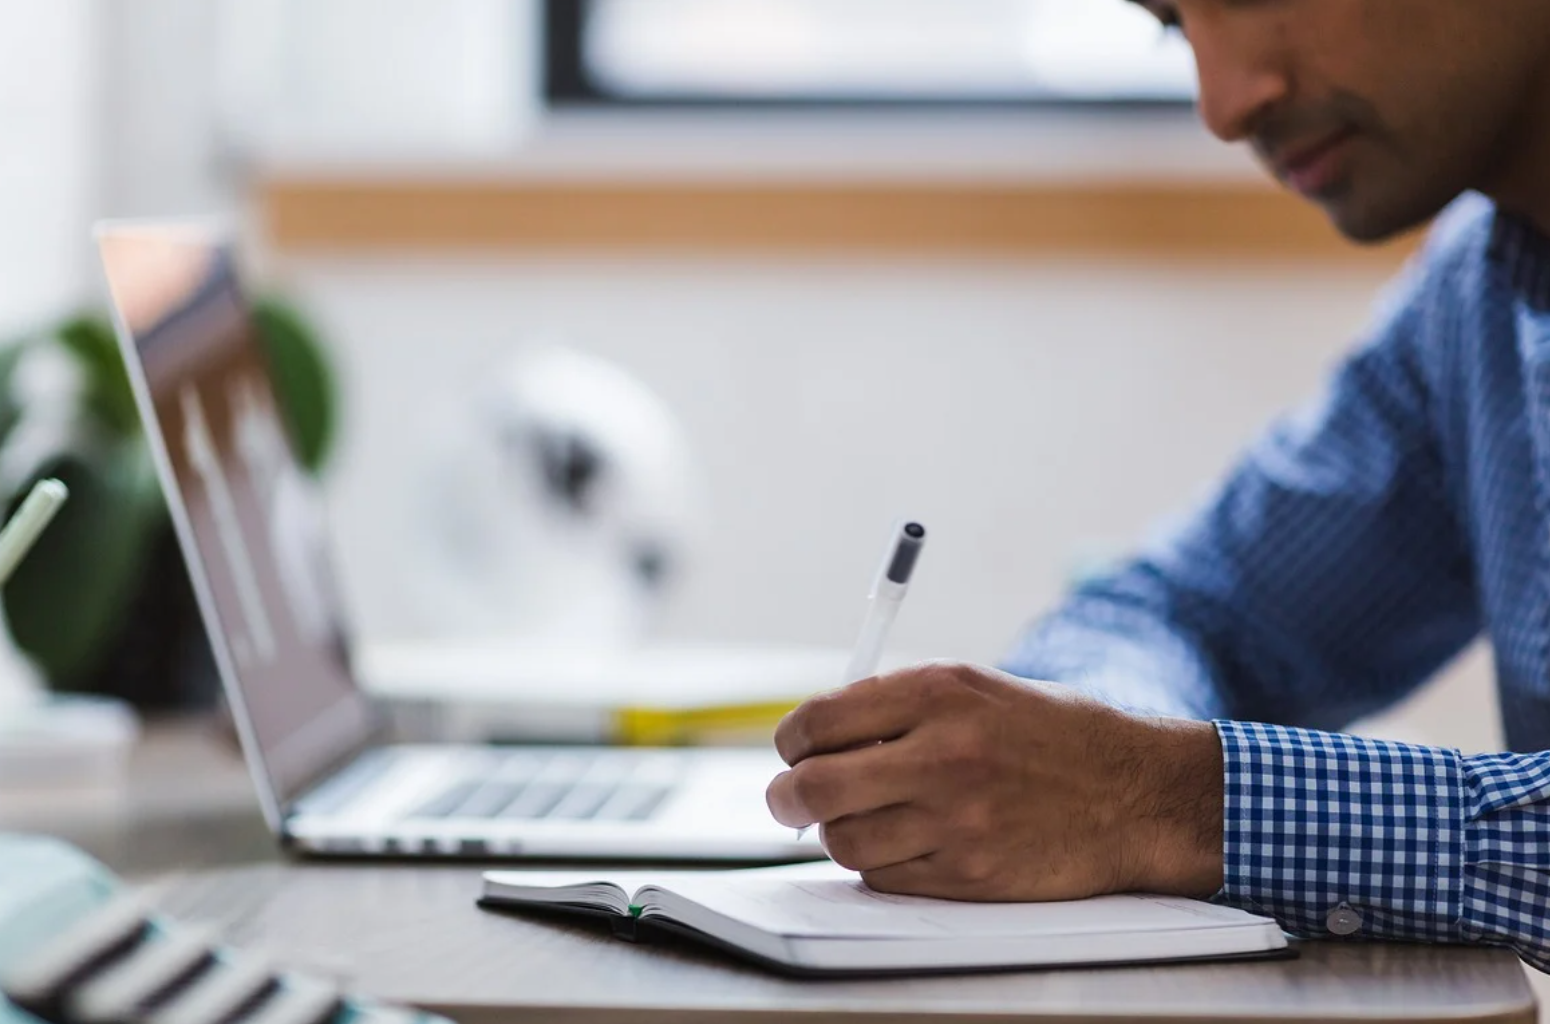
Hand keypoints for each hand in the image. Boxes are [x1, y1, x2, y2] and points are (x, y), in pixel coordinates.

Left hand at [766, 662, 1223, 900]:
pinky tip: (906, 843)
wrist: (1135, 793)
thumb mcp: (975, 689)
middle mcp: (942, 753)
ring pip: (842, 841)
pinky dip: (880, 864)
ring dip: (838, 833)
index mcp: (938, 692)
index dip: (791, 741)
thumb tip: (814, 737)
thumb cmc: (1050, 735)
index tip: (793, 750)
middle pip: (814, 787)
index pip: (818, 721)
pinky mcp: (969, 875)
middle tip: (789, 799)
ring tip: (863, 819)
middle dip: (786, 796)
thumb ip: (896, 706)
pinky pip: (884, 877)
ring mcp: (956, 819)